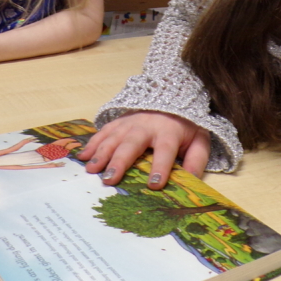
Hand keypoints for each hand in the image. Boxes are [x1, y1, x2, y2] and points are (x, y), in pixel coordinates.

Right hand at [79, 111, 209, 188]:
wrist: (173, 96)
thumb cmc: (185, 126)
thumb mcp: (198, 140)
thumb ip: (196, 161)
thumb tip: (192, 183)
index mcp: (169, 132)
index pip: (165, 150)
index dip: (160, 167)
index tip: (155, 184)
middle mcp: (147, 126)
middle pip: (132, 144)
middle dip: (121, 162)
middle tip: (110, 180)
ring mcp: (130, 122)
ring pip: (114, 137)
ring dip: (101, 153)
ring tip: (91, 170)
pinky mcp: (119, 121)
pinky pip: (104, 132)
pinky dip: (92, 143)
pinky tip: (82, 156)